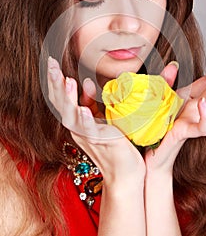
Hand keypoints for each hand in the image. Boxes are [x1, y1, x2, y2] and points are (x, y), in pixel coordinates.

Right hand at [47, 57, 144, 185]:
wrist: (124, 172)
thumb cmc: (114, 144)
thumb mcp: (99, 119)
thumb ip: (91, 103)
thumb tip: (86, 83)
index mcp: (76, 120)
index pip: (61, 98)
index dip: (54, 81)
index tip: (51, 63)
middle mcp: (77, 128)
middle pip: (60, 104)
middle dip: (55, 83)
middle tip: (51, 64)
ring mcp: (87, 136)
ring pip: (71, 116)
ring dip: (68, 98)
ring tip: (67, 81)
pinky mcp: (100, 143)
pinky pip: (90, 131)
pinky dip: (85, 120)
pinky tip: (83, 110)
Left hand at [145, 46, 205, 173]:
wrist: (150, 150)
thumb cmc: (157, 124)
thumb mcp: (160, 97)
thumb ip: (166, 81)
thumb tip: (173, 65)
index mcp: (191, 97)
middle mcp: (196, 108)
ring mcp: (194, 120)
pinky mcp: (187, 132)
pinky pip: (203, 127)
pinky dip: (205, 116)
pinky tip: (203, 104)